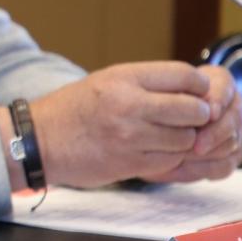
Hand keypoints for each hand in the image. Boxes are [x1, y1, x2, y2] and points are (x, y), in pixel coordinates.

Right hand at [31, 62, 215, 186]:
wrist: (41, 141)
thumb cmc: (75, 109)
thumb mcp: (108, 81)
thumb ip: (147, 83)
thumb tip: (193, 90)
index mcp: (124, 79)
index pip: (185, 76)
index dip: (200, 86)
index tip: (199, 93)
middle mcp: (129, 106)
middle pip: (193, 109)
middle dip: (199, 115)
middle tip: (194, 117)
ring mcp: (130, 137)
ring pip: (185, 139)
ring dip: (186, 140)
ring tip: (171, 136)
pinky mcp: (130, 163)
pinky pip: (170, 161)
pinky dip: (171, 157)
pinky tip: (158, 151)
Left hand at [155, 65, 241, 181]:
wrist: (156, 123)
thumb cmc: (160, 102)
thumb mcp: (164, 92)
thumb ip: (175, 96)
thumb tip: (182, 108)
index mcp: (220, 83)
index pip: (225, 89)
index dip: (219, 101)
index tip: (210, 113)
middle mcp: (232, 106)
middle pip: (232, 120)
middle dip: (215, 134)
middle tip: (197, 145)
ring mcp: (234, 132)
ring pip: (230, 145)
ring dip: (207, 154)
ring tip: (182, 157)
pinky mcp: (230, 155)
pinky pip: (225, 166)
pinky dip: (204, 169)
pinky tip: (181, 167)